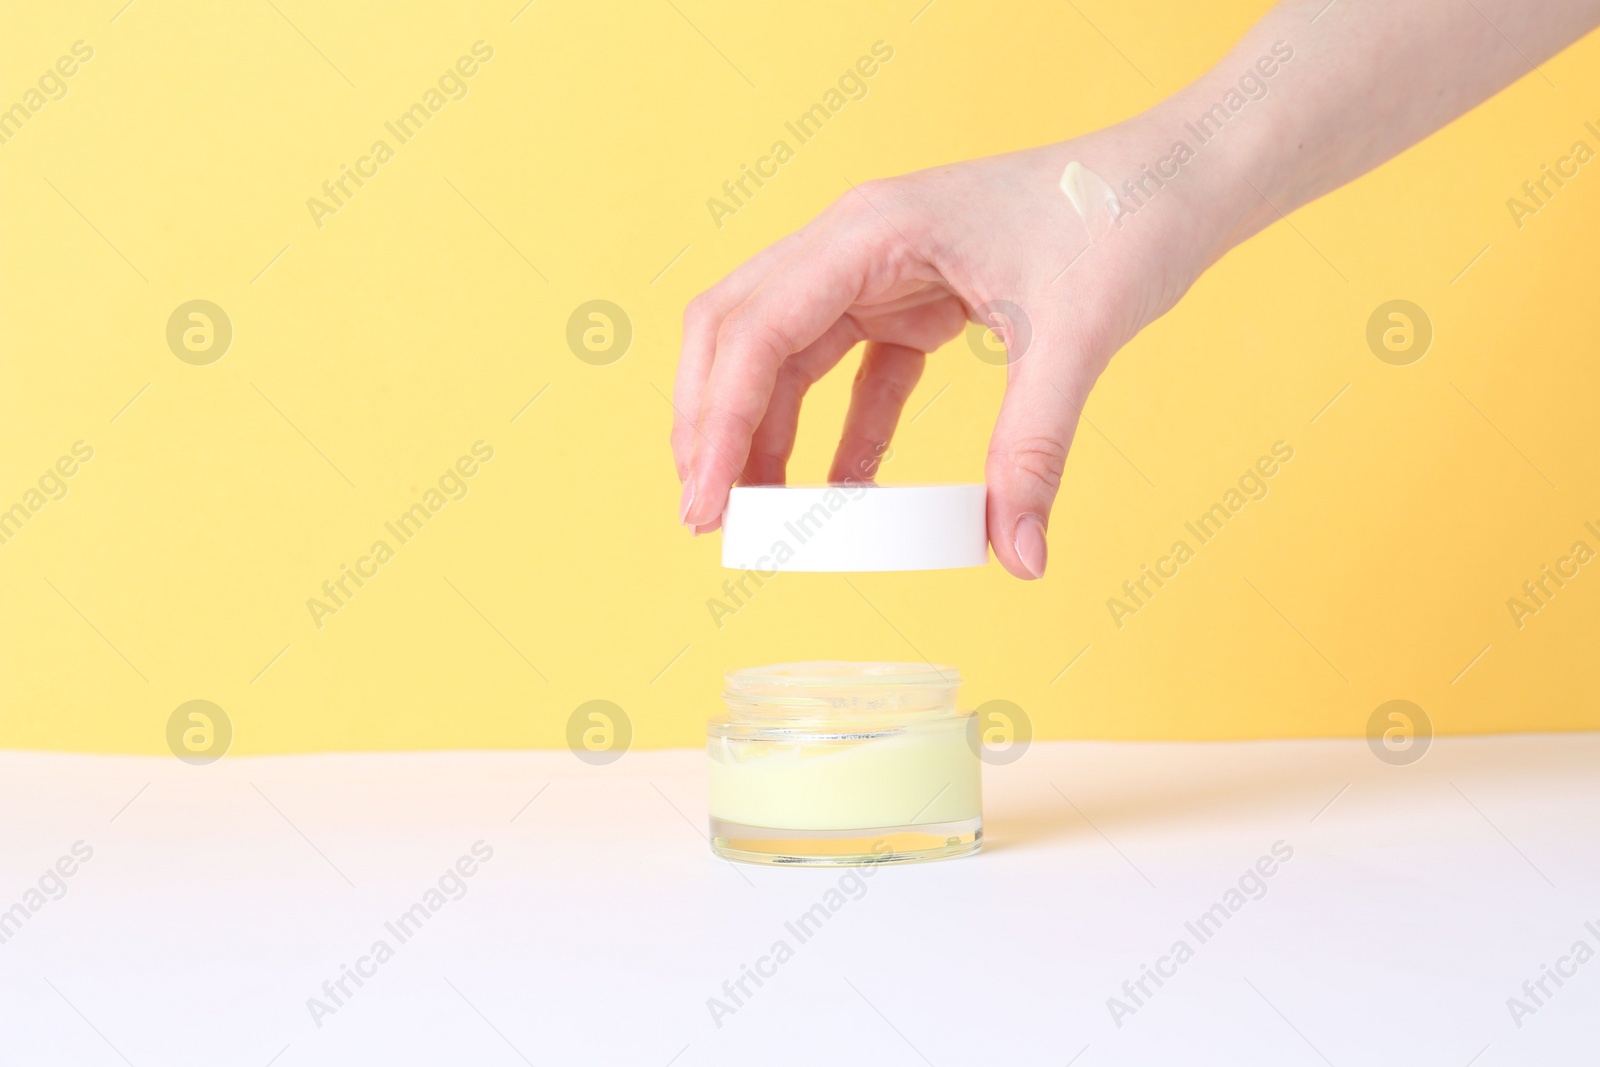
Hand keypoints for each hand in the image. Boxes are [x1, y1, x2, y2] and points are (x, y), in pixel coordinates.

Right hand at [671, 121, 1232, 578]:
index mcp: (871, 229)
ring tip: (764, 518)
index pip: (757, 330)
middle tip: (710, 515)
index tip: (707, 505)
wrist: (1179, 180)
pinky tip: (843, 494)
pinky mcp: (914, 299)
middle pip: (738, 333)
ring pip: (782, 354)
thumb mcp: (1077, 337)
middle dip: (712, 424)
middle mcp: (855, 243)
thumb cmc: (1123, 219)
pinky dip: (839, 434)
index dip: (719, 423)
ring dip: (763, 434)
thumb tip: (1019, 559)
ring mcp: (880, 270)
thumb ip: (1034, 451)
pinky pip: (852, 374)